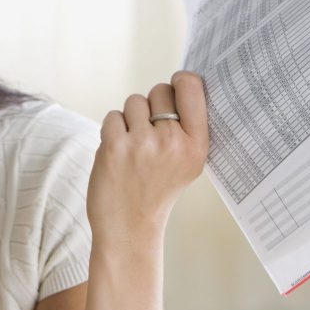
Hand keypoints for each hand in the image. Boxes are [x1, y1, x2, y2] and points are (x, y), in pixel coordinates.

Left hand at [87, 70, 209, 245]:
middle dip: (151, 106)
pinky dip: (112, 131)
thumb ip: (187, 127)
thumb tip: (179, 82)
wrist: (130, 228)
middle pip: (159, 91)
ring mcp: (143, 143)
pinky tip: (118, 154)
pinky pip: (112, 116)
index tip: (175, 84)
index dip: (179, 80)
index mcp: (197, 144)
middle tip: (149, 135)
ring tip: (134, 148)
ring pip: (134, 102)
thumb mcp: (188, 163)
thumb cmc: (157, 190)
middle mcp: (173, 141)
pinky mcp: (115, 147)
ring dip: (129, 120)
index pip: (191, 87)